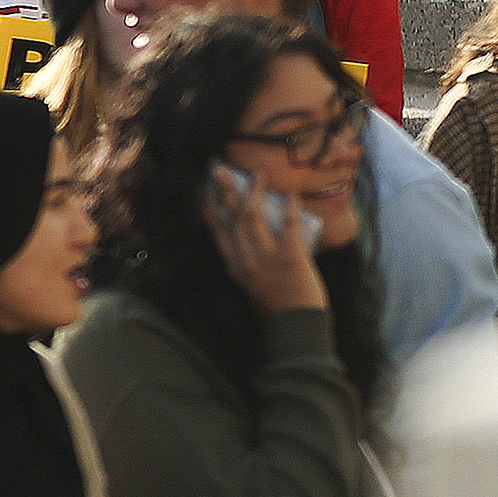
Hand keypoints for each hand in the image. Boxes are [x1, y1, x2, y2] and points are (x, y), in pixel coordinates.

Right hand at [203, 164, 328, 312]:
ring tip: (257, 175)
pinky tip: (292, 194)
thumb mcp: (249, 284)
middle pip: (233, 217)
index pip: (217, 231)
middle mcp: (245, 258)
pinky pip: (288, 225)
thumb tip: (249, 238)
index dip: (209, 209)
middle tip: (220, 170)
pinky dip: (290, 207)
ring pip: (254, 216)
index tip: (203, 191)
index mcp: (234, 265)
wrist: (295, 326)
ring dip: (255, 192)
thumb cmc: (273, 307)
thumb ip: (245, 262)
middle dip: (226, 191)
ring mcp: (267, 256)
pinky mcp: (291, 256)